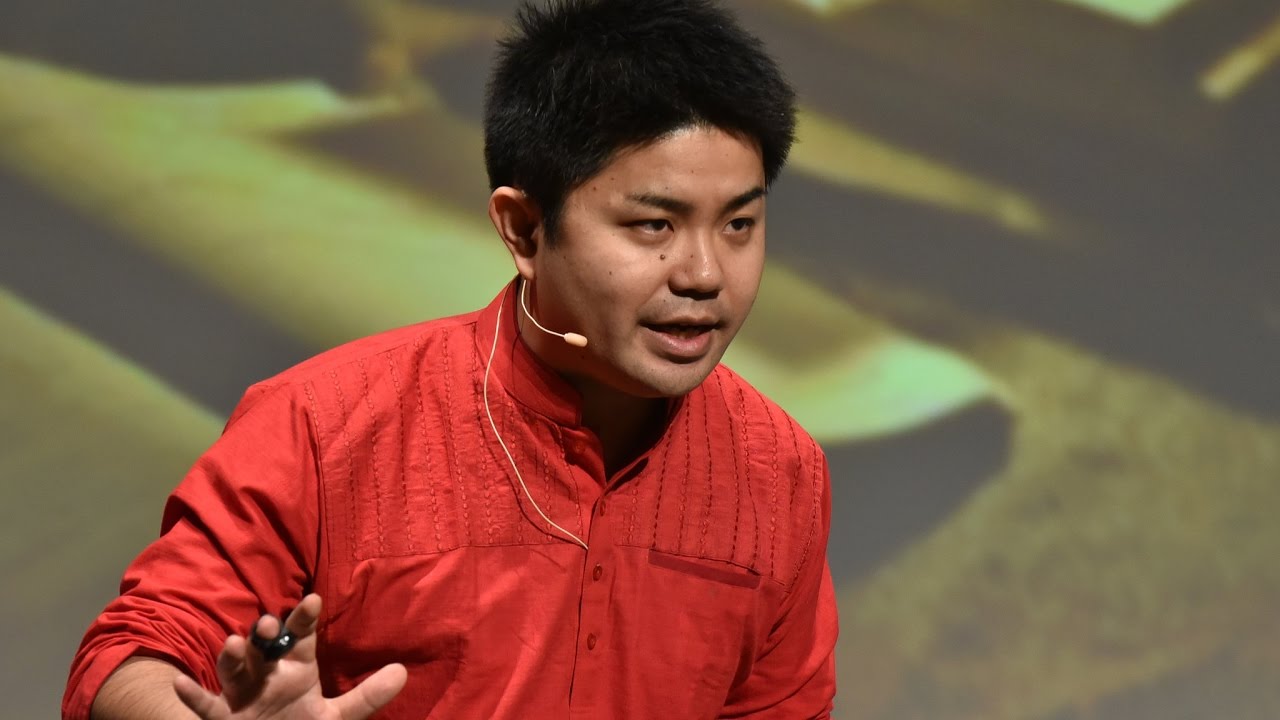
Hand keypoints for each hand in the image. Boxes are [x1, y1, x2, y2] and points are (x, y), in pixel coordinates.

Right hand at [172, 594, 406, 718]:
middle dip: (263, 632)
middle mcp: (266, 673)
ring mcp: (241, 693)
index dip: (304, 617)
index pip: (300, 635)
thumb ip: (366, 697)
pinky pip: (204, 705)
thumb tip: (402, 672)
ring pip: (232, 668)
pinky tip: (180, 683)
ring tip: (234, 643)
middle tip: (268, 623)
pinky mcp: (221, 718)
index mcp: (294, 668)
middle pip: (263, 645)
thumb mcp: (335, 718)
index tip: (313, 600)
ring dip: (231, 655)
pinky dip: (190, 695)